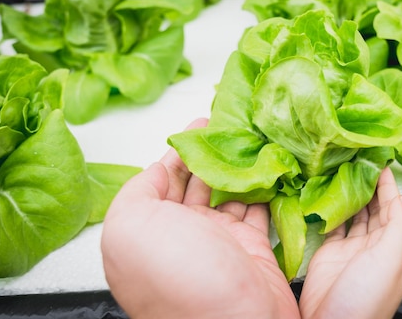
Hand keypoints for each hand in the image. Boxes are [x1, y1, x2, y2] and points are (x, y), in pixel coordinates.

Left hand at [101, 118, 299, 318]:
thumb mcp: (131, 227)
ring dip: (240, 165)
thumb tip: (158, 169)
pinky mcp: (253, 249)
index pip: (162, 179)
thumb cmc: (179, 278)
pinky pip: (259, 209)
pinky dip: (265, 187)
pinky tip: (270, 167)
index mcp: (150, 230)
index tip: (200, 124)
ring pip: (230, 192)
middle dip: (213, 150)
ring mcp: (220, 242)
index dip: (180, 149)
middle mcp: (183, 236)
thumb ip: (137, 191)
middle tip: (232, 123)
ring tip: (254, 137)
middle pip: (198, 182)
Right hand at [298, 167, 401, 318]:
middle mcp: (375, 247)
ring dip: (351, 193)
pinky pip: (333, 226)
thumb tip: (401, 197)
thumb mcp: (391, 259)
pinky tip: (327, 195)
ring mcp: (351, 250)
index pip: (395, 208)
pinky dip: (331, 210)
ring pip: (354, 214)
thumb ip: (400, 227)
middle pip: (375, 208)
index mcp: (394, 247)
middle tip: (359, 161)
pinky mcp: (329, 254)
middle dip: (370, 184)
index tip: (381, 162)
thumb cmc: (365, 299)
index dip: (389, 186)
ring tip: (343, 171)